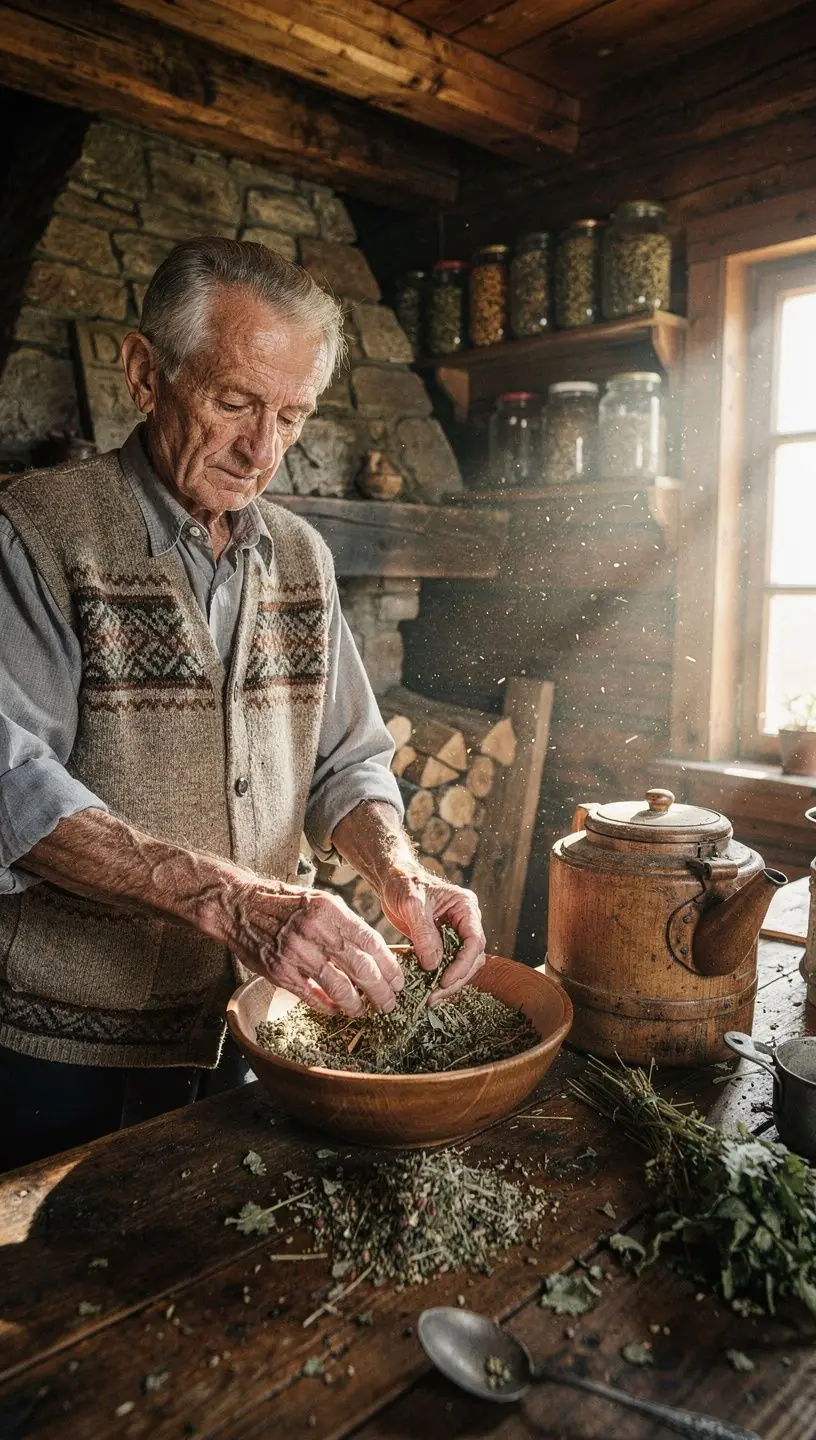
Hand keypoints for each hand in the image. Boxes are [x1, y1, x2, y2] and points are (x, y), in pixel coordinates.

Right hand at [228, 883, 404, 1016]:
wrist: (239, 906)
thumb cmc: (283, 903)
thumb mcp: (319, 900)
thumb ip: (344, 924)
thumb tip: (373, 951)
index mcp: (330, 910)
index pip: (371, 942)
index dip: (390, 965)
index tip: (399, 980)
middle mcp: (316, 931)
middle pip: (361, 968)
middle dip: (381, 990)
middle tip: (389, 1003)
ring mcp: (297, 953)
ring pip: (339, 987)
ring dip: (356, 1003)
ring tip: (363, 1010)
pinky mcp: (280, 972)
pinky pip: (311, 995)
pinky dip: (327, 1005)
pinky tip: (336, 1009)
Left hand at [380, 867, 485, 1004]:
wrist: (392, 880)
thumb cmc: (404, 884)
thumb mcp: (412, 905)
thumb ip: (424, 933)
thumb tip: (434, 965)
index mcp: (465, 907)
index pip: (475, 941)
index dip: (463, 964)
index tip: (444, 980)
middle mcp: (466, 921)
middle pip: (473, 957)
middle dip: (456, 978)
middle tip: (435, 995)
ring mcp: (456, 932)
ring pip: (463, 964)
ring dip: (449, 981)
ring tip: (431, 996)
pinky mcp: (443, 941)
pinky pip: (448, 963)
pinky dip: (439, 976)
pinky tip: (427, 988)